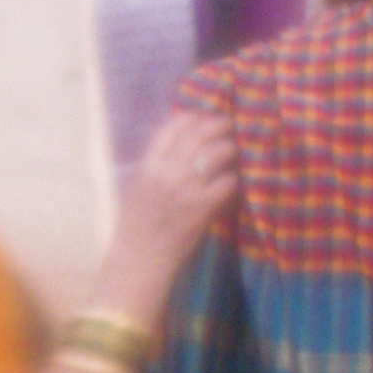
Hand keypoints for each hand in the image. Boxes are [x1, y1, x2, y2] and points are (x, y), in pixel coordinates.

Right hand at [112, 111, 238, 297]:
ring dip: (229, 147)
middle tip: (228, 123)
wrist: (140, 258)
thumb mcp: (138, 188)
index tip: (202, 115)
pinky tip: (235, 179)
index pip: (170, 130)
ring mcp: (185, 189)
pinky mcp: (202, 208)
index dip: (189, 118)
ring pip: (215, 154)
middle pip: (197, 136)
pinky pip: (226, 183)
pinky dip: (233, 178)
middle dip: (216, 125)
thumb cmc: (136, 226)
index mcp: (148, 166)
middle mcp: (166, 173)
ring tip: (235, 147)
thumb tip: (178, 148)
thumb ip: (155, 166)